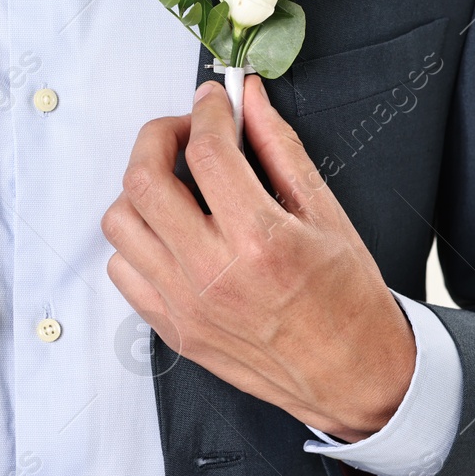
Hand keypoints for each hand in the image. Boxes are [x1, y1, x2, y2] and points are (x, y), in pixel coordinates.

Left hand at [102, 76, 414, 440]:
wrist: (354, 375)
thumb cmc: (348, 298)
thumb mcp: (326, 213)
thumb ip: (280, 148)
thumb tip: (248, 99)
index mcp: (259, 239)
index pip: (206, 150)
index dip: (207, 110)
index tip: (213, 100)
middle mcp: (212, 273)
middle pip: (142, 180)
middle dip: (158, 137)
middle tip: (185, 132)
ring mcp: (184, 305)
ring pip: (120, 222)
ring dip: (140, 189)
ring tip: (175, 185)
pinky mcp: (172, 329)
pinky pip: (122, 269)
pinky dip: (136, 240)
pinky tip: (170, 232)